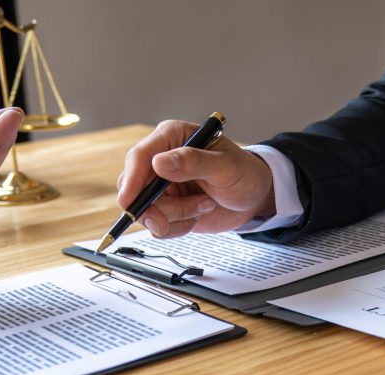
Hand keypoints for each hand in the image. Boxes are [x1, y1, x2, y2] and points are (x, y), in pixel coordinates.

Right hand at [117, 120, 275, 237]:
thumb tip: (160, 163)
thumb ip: (194, 162)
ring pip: (147, 211)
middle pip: (134, 188)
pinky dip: (179, 227)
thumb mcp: (225, 165)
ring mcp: (161, 187)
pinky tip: (199, 213)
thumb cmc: (244, 172)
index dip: (131, 179)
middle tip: (181, 215)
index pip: (140, 157)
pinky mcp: (166, 208)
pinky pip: (158, 226)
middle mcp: (161, 161)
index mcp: (172, 138)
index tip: (130, 201)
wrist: (254, 197)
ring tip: (205, 204)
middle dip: (156, 208)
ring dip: (177, 216)